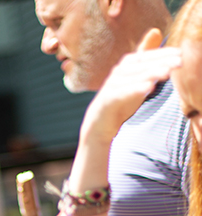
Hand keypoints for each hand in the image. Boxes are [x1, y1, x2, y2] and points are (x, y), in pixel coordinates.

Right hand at [80, 29, 180, 144]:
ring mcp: (111, 86)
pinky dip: (134, 90)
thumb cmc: (121, 96)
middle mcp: (118, 73)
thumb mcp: (135, 75)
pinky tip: (148, 88)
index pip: (145, 56)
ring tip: (166, 73)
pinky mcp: (107, 100)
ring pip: (133, 78)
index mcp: (126, 65)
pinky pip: (122, 94)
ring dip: (150, 74)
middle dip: (161, 62)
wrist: (99, 120)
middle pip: (141, 65)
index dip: (162, 53)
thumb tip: (156, 31)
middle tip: (179, 61)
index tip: (180, 53)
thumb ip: (145, 56)